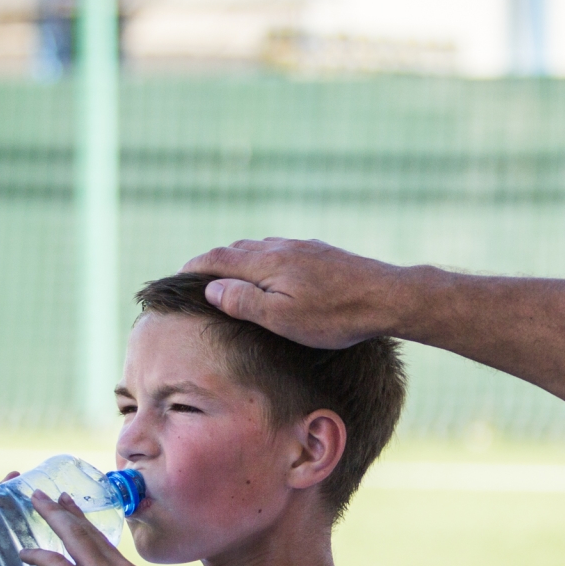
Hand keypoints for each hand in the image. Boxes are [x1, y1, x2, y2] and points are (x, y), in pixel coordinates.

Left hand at [20, 491, 148, 565]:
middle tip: (47, 493)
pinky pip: (55, 563)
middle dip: (66, 509)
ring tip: (35, 503)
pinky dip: (38, 556)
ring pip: (74, 537)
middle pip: (89, 531)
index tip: (69, 504)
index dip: (83, 520)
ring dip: (52, 518)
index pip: (102, 540)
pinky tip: (23, 554)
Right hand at [181, 238, 408, 347]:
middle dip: (212, 261)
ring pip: (259, 246)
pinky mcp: (320, 252)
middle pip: (236, 248)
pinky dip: (262, 258)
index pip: (218, 259)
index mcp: (267, 263)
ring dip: (237, 258)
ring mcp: (303, 247)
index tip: (177, 278)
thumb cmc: (335, 316)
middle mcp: (281, 247)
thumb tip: (211, 288)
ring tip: (228, 275)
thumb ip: (244, 301)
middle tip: (197, 277)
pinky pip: (281, 249)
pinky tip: (272, 271)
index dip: (194, 267)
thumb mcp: (282, 318)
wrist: (387, 297)